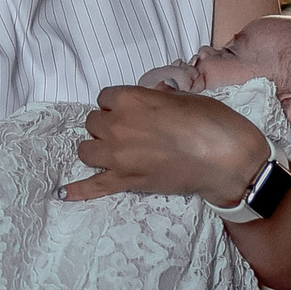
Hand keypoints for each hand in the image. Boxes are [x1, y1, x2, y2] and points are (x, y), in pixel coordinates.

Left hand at [64, 84, 264, 205]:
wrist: (228, 160)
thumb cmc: (212, 122)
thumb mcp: (185, 97)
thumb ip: (159, 97)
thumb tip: (152, 95)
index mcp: (130, 99)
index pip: (105, 97)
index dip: (118, 104)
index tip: (133, 111)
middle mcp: (117, 125)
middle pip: (94, 123)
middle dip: (108, 125)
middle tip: (132, 131)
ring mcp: (118, 156)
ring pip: (86, 149)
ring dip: (98, 148)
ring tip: (115, 152)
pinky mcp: (126, 181)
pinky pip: (94, 186)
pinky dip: (78, 190)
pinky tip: (62, 194)